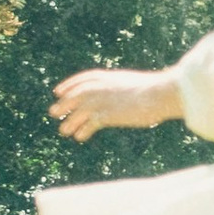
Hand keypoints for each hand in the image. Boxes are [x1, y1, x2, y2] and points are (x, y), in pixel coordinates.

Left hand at [49, 66, 183, 142]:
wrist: (159, 94)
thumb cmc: (152, 90)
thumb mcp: (132, 83)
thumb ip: (121, 87)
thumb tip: (122, 93)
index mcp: (106, 77)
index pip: (80, 80)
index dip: (67, 86)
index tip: (57, 92)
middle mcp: (99, 88)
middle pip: (73, 96)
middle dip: (63, 105)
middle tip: (54, 113)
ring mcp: (101, 101)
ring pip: (77, 112)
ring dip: (69, 122)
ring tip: (64, 131)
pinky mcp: (106, 115)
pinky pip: (88, 124)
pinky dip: (82, 131)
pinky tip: (80, 137)